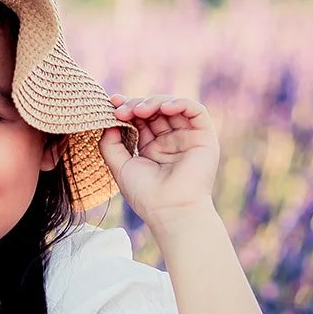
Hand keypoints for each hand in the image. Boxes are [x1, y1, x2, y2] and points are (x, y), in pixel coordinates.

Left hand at [98, 95, 220, 224]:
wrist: (171, 211)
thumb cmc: (146, 195)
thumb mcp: (120, 167)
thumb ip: (110, 144)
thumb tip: (108, 122)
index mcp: (152, 148)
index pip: (140, 120)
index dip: (127, 108)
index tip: (112, 104)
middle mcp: (170, 141)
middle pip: (154, 111)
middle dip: (137, 104)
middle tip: (122, 110)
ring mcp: (187, 138)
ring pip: (172, 106)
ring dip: (154, 102)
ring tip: (139, 110)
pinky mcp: (204, 137)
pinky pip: (196, 110)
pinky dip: (180, 103)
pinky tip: (164, 108)